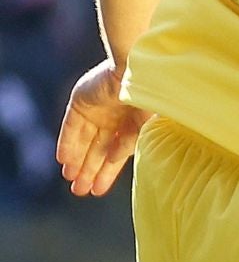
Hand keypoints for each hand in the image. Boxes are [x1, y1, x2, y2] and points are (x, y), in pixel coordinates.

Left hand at [57, 60, 150, 196]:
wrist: (137, 70)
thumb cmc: (151, 96)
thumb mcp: (144, 125)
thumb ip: (127, 142)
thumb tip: (115, 159)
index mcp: (133, 122)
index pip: (116, 152)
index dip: (107, 171)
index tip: (98, 190)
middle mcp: (114, 118)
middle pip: (97, 149)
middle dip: (89, 170)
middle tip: (80, 192)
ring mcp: (96, 110)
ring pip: (83, 141)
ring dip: (77, 161)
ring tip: (71, 181)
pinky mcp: (80, 103)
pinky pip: (70, 127)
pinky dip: (67, 143)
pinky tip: (64, 161)